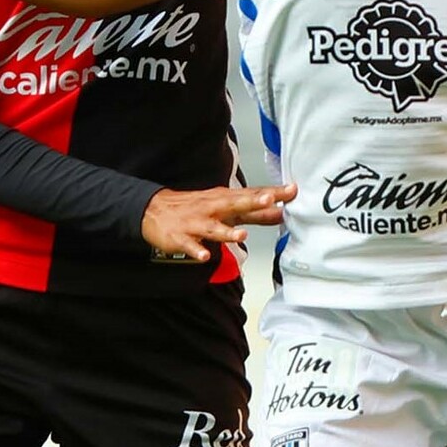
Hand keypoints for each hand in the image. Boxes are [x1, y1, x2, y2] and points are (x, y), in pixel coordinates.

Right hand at [143, 184, 294, 262]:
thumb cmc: (196, 209)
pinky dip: (197, 251)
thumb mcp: (226, 208)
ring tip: (242, 234)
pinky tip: (205, 256)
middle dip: (253, 203)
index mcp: (225, 200)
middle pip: (236, 205)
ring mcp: (197, 223)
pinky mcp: (182, 238)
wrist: (154, 210)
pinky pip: (190, 246)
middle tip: (269, 200)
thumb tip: (280, 212)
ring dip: (227, 232)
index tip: (292, 190)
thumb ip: (254, 213)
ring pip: (214, 228)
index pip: (252, 195)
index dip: (272, 194)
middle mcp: (213, 209)